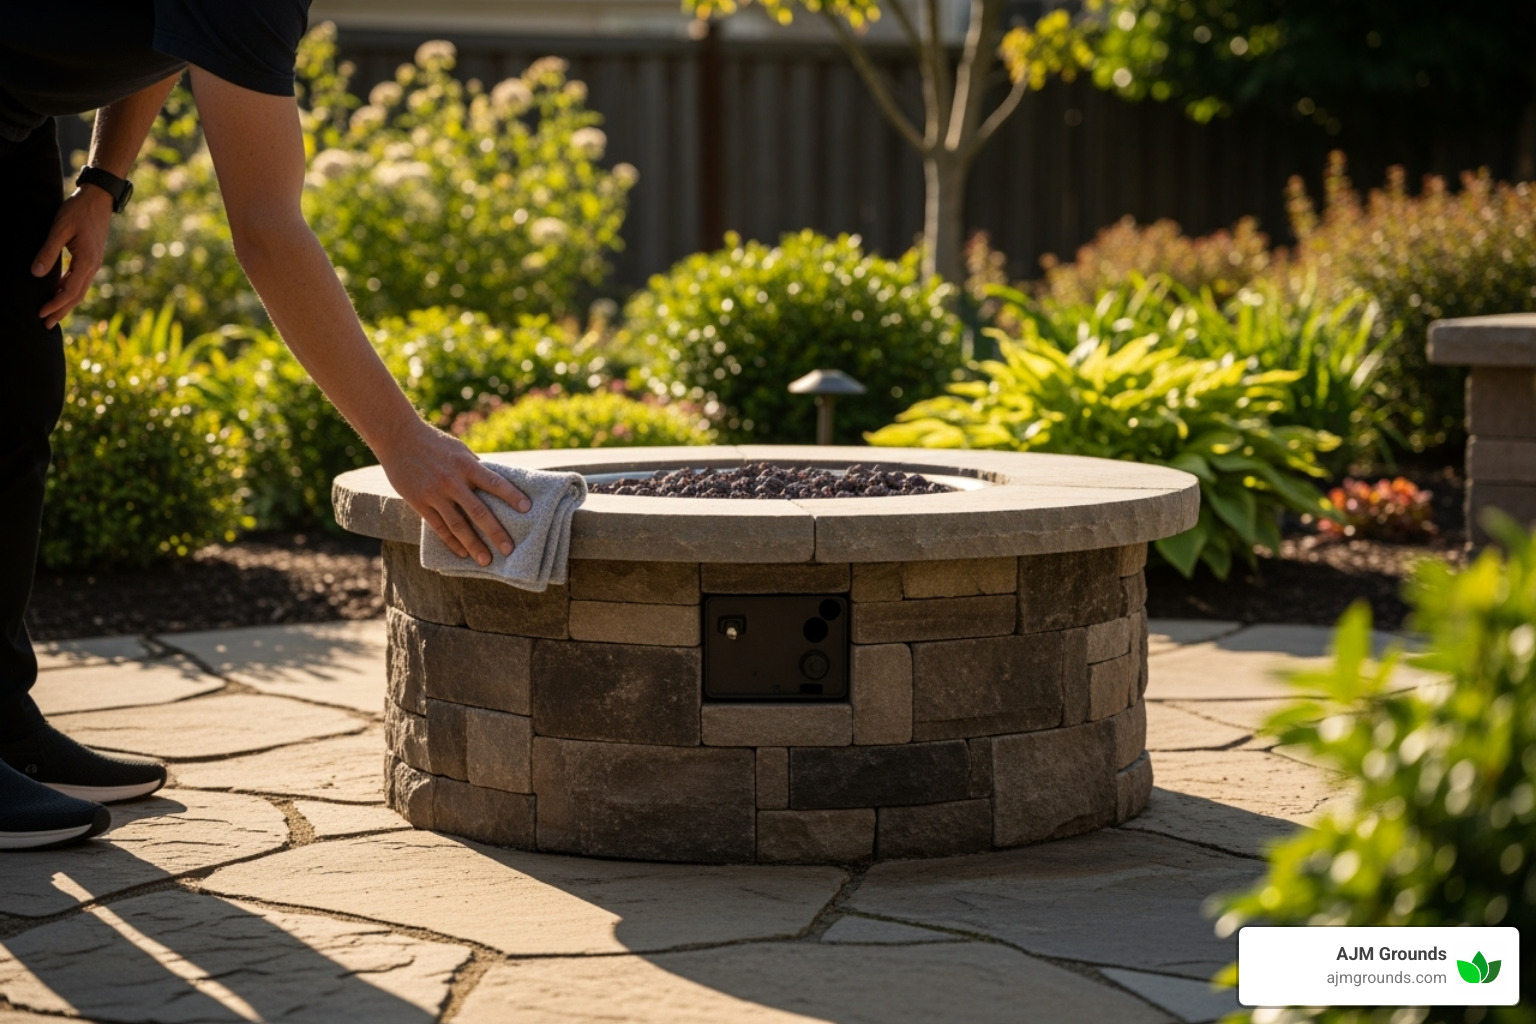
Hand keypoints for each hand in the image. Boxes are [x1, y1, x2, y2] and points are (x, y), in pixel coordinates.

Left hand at [33, 187, 114, 328]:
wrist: (98, 198)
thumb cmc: (77, 211)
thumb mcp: (59, 229)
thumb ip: (48, 252)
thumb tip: (35, 274)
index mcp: (87, 261)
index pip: (71, 291)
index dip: (55, 305)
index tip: (41, 314)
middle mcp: (93, 266)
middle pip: (77, 296)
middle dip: (61, 311)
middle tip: (46, 325)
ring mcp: (94, 262)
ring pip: (80, 290)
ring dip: (66, 303)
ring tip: (53, 314)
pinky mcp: (91, 258)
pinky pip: (81, 280)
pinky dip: (70, 291)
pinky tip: (60, 292)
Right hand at [379, 423, 531, 566]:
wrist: (398, 437)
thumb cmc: (434, 443)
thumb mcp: (459, 450)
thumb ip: (475, 469)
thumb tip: (494, 486)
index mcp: (466, 465)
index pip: (494, 482)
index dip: (512, 495)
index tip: (527, 508)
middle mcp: (452, 481)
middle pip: (479, 511)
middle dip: (496, 532)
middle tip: (510, 549)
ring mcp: (435, 494)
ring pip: (458, 525)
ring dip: (474, 545)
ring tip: (486, 560)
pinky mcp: (419, 503)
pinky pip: (438, 527)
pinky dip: (451, 542)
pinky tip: (462, 553)